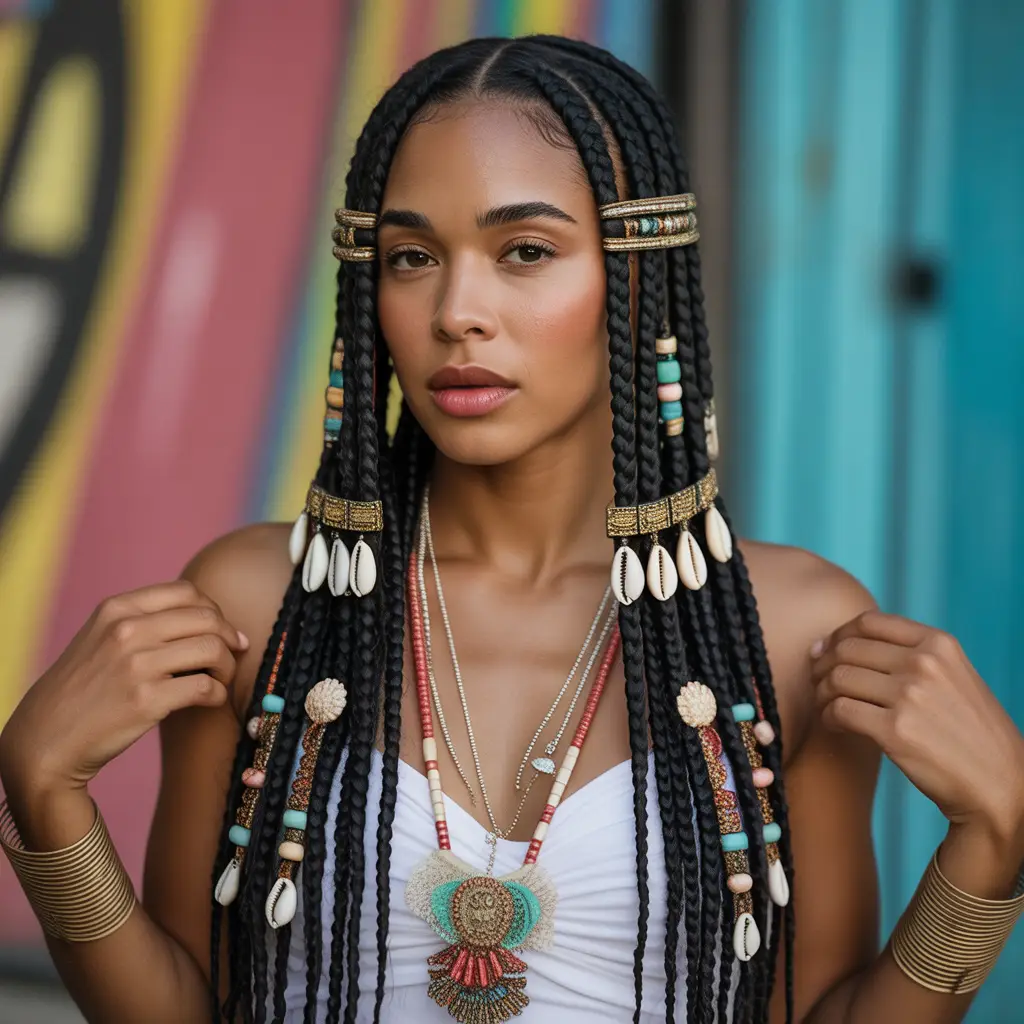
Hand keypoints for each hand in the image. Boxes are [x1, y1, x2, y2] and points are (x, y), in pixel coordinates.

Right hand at [0, 579, 247, 799]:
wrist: (45, 739)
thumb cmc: (82, 690)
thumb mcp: (103, 638)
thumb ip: (145, 621)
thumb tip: (208, 618)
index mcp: (118, 608)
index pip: (187, 592)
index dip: (214, 610)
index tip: (222, 630)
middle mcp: (127, 630)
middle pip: (207, 618)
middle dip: (229, 637)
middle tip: (234, 654)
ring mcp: (137, 664)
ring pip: (213, 649)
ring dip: (227, 666)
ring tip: (220, 679)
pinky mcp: (147, 700)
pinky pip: (206, 687)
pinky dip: (218, 694)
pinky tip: (210, 700)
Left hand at [810, 610, 1023, 849]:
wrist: (1000, 784)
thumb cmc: (969, 732)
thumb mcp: (953, 676)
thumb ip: (910, 655)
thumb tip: (841, 641)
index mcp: (938, 643)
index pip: (868, 622)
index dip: (838, 634)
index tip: (826, 650)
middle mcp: (924, 663)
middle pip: (846, 649)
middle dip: (823, 664)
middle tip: (817, 681)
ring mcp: (910, 696)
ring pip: (837, 678)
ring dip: (822, 691)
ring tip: (825, 704)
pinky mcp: (896, 731)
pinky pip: (839, 711)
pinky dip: (828, 716)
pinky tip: (834, 724)